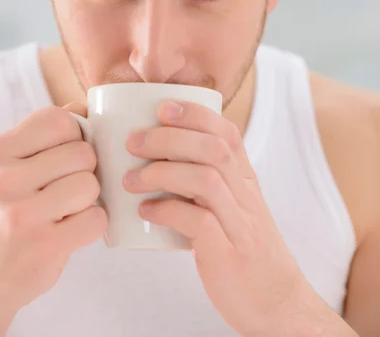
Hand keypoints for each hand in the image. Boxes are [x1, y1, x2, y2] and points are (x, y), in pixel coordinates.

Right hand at [0, 104, 107, 332]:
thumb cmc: (4, 213)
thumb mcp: (7, 169)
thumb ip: (42, 137)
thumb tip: (83, 108)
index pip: (58, 120)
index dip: (73, 136)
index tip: (64, 155)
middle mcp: (5, 179)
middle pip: (82, 153)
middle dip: (84, 171)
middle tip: (65, 189)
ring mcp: (23, 214)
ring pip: (90, 185)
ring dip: (88, 199)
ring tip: (66, 210)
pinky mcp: (44, 245)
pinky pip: (96, 218)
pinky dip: (92, 225)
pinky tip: (70, 230)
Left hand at [124, 100, 350, 335]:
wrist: (277, 302)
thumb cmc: (241, 249)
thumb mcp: (232, 207)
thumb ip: (205, 183)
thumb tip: (156, 159)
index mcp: (246, 180)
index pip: (228, 133)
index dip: (196, 114)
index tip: (163, 107)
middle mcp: (247, 196)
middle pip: (214, 149)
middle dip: (169, 137)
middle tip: (133, 141)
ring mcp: (241, 225)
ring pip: (207, 179)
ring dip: (163, 171)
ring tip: (132, 179)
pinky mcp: (230, 254)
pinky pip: (200, 222)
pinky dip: (168, 210)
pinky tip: (146, 211)